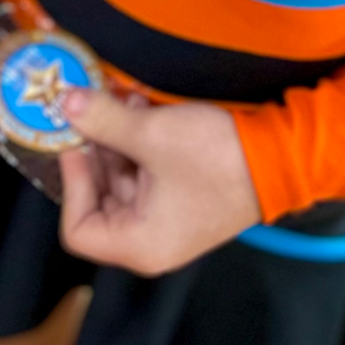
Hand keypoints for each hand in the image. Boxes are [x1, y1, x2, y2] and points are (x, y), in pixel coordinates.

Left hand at [57, 90, 259, 276]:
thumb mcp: (152, 135)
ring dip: (114, 141)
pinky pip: (143, 175)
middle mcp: (149, 241)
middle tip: (90, 111)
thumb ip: (102, 120)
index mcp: (139, 244)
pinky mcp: (178, 198)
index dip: (71, 182)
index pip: (77, 230)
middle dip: (93, 153)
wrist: (280, 159)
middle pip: (97, 202)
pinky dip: (135, 143)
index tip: (74, 141)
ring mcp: (165, 220)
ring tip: (120, 100)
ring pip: (119, 182)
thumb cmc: (216, 159)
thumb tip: (65, 102)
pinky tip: (140, 108)